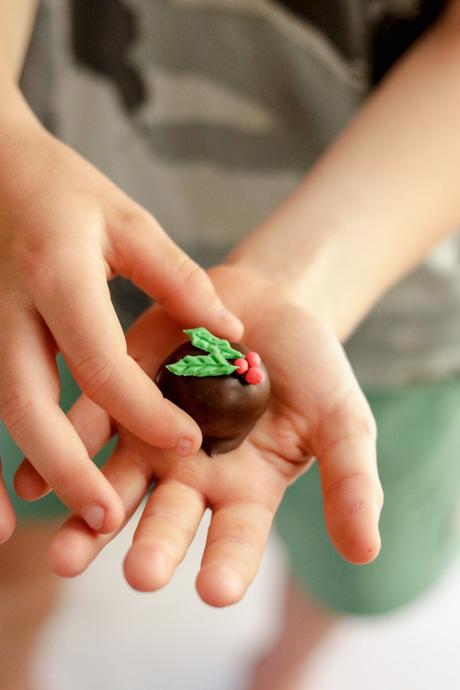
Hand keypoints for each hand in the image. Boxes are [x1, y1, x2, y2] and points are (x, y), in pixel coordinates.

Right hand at [0, 125, 241, 541]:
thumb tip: (230, 332)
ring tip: (76, 516)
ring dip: (36, 470)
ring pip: (4, 413)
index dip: (143, 409)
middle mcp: (9, 311)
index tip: (188, 441)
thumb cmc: (65, 191)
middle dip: (67, 467)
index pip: (99, 362)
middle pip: (28, 405)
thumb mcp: (128, 221)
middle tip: (109, 516)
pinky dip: (0, 456)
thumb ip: (177, 278)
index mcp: (56, 275)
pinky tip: (16, 501)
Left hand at [16, 265, 382, 606]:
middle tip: (140, 575)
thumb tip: (365, 551)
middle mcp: (193, 475)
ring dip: (91, 518)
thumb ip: (351, 481)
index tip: (216, 590)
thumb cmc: (313, 369)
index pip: (238, 538)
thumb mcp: (342, 422)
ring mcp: (152, 437)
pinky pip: (92, 424)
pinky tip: (36, 478)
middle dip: (154, 546)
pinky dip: (64, 450)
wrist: (271, 306)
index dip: (229, 565)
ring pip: (118, 483)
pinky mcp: (123, 393)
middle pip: (170, 518)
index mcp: (246, 490)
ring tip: (67, 554)